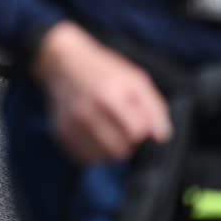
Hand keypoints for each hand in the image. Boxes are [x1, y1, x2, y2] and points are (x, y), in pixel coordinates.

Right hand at [32, 22, 171, 163]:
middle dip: (128, 143)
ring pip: (102, 158)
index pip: (136, 133)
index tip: (137, 120)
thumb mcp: (135, 79)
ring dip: (112, 149)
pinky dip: (95, 151)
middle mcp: (86, 112)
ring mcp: (70, 124)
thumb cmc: (104, 70)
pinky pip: (85, 158)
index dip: (141, 130)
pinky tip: (95, 135)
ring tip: (110, 132)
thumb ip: (154, 108)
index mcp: (108, 96)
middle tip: (124, 128)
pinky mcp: (60, 132)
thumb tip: (160, 138)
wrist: (62, 62)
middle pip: (119, 150)